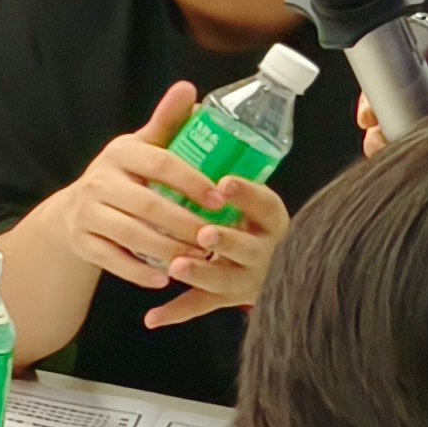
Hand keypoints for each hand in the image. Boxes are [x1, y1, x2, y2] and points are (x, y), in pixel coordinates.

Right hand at [55, 82, 229, 298]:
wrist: (72, 210)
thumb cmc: (121, 176)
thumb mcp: (140, 147)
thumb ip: (166, 122)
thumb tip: (188, 88)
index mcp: (120, 154)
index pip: (160, 163)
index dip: (192, 181)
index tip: (221, 198)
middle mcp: (99, 181)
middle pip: (148, 205)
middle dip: (185, 223)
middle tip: (216, 237)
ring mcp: (87, 213)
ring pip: (132, 235)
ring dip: (169, 250)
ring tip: (198, 258)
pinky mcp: (82, 242)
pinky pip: (113, 260)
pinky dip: (140, 272)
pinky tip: (165, 278)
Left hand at [144, 173, 287, 326]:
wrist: (275, 265)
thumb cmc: (250, 218)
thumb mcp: (251, 194)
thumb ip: (223, 163)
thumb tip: (191, 109)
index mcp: (272, 222)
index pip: (266, 206)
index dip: (248, 195)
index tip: (225, 182)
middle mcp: (265, 252)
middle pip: (248, 248)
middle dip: (226, 240)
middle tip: (204, 233)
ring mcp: (246, 278)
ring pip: (223, 278)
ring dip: (200, 273)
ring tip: (177, 266)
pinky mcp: (227, 297)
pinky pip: (200, 306)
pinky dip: (175, 312)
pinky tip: (152, 317)